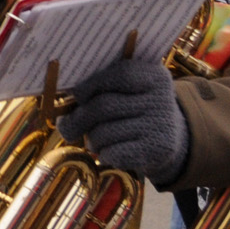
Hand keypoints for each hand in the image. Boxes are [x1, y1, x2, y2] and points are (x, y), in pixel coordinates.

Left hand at [58, 56, 189, 181]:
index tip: (78, 96)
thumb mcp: (125, 91)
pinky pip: (114, 153)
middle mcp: (162, 99)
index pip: (118, 74)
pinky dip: (104, 154)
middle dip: (78, 119)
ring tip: (96, 140)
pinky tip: (110, 152)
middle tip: (66, 128)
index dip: (90, 85)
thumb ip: (99, 88)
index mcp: (154, 76)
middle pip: (103, 106)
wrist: (167, 140)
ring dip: (92, 140)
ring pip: (104, 132)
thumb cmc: (133, 111)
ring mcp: (162, 125)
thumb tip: (62, 101)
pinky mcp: (158, 150)